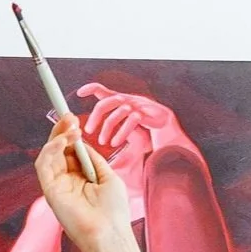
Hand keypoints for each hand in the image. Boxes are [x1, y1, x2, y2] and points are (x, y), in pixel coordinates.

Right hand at [33, 115, 133, 251]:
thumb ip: (93, 159)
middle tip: (69, 116)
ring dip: (57, 137)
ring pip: (48, 155)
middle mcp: (66, 182)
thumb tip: (82, 142)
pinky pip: (43, 166)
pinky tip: (63, 141)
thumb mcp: (108, 177)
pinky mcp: (49, 192)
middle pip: (58, 150)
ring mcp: (57, 186)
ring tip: (71, 127)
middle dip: (62, 131)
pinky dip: (51, 150)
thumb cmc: (113, 211)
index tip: (73, 118)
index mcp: (80, 179)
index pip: (70, 151)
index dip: (70, 134)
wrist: (109, 234)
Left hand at [77, 83, 194, 157]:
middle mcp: (128, 101)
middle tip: (88, 131)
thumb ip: (116, 143)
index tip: (80, 94)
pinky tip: (116, 142)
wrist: (170, 133)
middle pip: (106, 102)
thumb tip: (108, 162)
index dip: (91, 89)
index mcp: (122, 102)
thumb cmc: (149, 134)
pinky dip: (121, 133)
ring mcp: (137, 106)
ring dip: (107, 128)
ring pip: (116, 112)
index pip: (104, 90)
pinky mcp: (146, 113)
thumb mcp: (127, 136)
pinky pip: (130, 120)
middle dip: (95, 117)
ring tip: (103, 142)